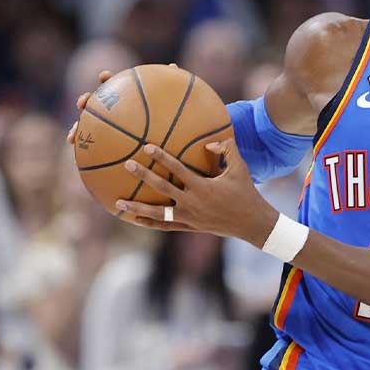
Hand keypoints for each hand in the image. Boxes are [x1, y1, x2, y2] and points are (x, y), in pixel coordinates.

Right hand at [66, 64, 178, 143]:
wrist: (164, 141)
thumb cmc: (166, 120)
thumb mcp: (171, 105)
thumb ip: (171, 86)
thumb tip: (173, 65)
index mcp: (124, 99)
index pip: (114, 85)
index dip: (107, 79)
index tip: (104, 76)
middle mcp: (112, 110)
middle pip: (95, 103)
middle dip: (86, 101)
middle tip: (82, 104)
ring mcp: (107, 127)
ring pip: (88, 126)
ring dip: (77, 129)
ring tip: (72, 137)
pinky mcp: (106, 144)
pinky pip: (95, 148)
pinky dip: (87, 152)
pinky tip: (83, 159)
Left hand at [115, 139, 277, 244]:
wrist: (251, 222)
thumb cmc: (246, 193)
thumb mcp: (240, 168)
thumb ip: (227, 150)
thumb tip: (208, 142)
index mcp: (202, 186)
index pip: (177, 169)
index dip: (162, 157)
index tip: (147, 147)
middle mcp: (192, 202)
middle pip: (162, 188)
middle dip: (143, 176)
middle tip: (127, 165)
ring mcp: (188, 217)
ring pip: (157, 212)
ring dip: (137, 207)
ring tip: (118, 202)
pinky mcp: (189, 227)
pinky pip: (165, 225)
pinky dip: (150, 222)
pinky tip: (135, 219)